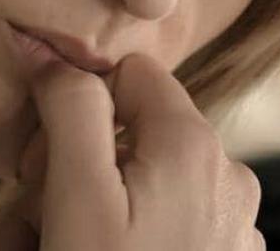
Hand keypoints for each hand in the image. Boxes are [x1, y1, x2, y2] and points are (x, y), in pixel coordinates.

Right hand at [21, 52, 264, 250]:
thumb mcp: (77, 194)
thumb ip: (71, 107)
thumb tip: (48, 48)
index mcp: (194, 143)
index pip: (128, 75)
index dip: (83, 103)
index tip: (53, 156)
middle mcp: (226, 172)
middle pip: (134, 129)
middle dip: (82, 160)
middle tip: (47, 212)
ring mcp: (231, 219)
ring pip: (146, 175)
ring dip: (100, 199)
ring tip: (69, 243)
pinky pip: (169, 214)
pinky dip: (132, 227)